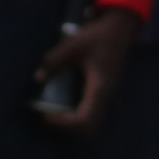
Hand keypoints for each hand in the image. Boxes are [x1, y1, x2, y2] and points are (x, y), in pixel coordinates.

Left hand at [37, 7, 139, 134]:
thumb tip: (38, 78)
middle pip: (89, 129)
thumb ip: (55, 61)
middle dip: (67, 128)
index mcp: (99, 88)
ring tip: (53, 113)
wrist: (120, 28)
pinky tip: (62, 104)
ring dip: (72, 124)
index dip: (63, 124)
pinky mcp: (104, 93)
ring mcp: (106, 96)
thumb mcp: (73, 45)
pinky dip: (76, 115)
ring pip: (91, 124)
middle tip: (48, 117)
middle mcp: (105, 97)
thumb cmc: (99, 36)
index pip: (84, 120)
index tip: (46, 116)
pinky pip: (91, 113)